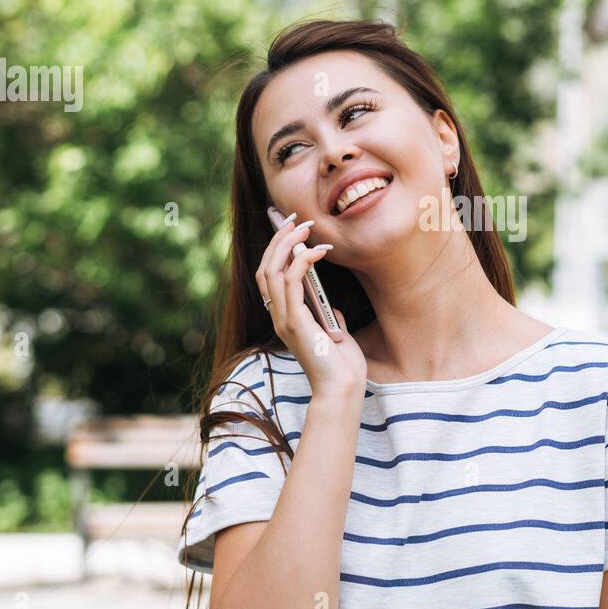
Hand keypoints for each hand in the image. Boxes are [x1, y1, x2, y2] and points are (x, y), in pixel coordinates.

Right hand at [256, 212, 366, 399]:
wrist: (342, 389)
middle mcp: (278, 317)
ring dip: (287, 245)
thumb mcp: (334, 335)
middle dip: (278, 240)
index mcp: (285, 317)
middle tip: (295, 219)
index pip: (269, 276)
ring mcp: (284, 320)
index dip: (276, 250)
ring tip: (304, 227)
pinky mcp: (295, 323)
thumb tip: (330, 308)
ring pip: (272, 271)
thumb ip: (326, 318)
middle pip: (265, 268)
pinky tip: (316, 251)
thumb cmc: (342, 366)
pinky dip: (301, 262)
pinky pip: (291, 283)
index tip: (290, 228)